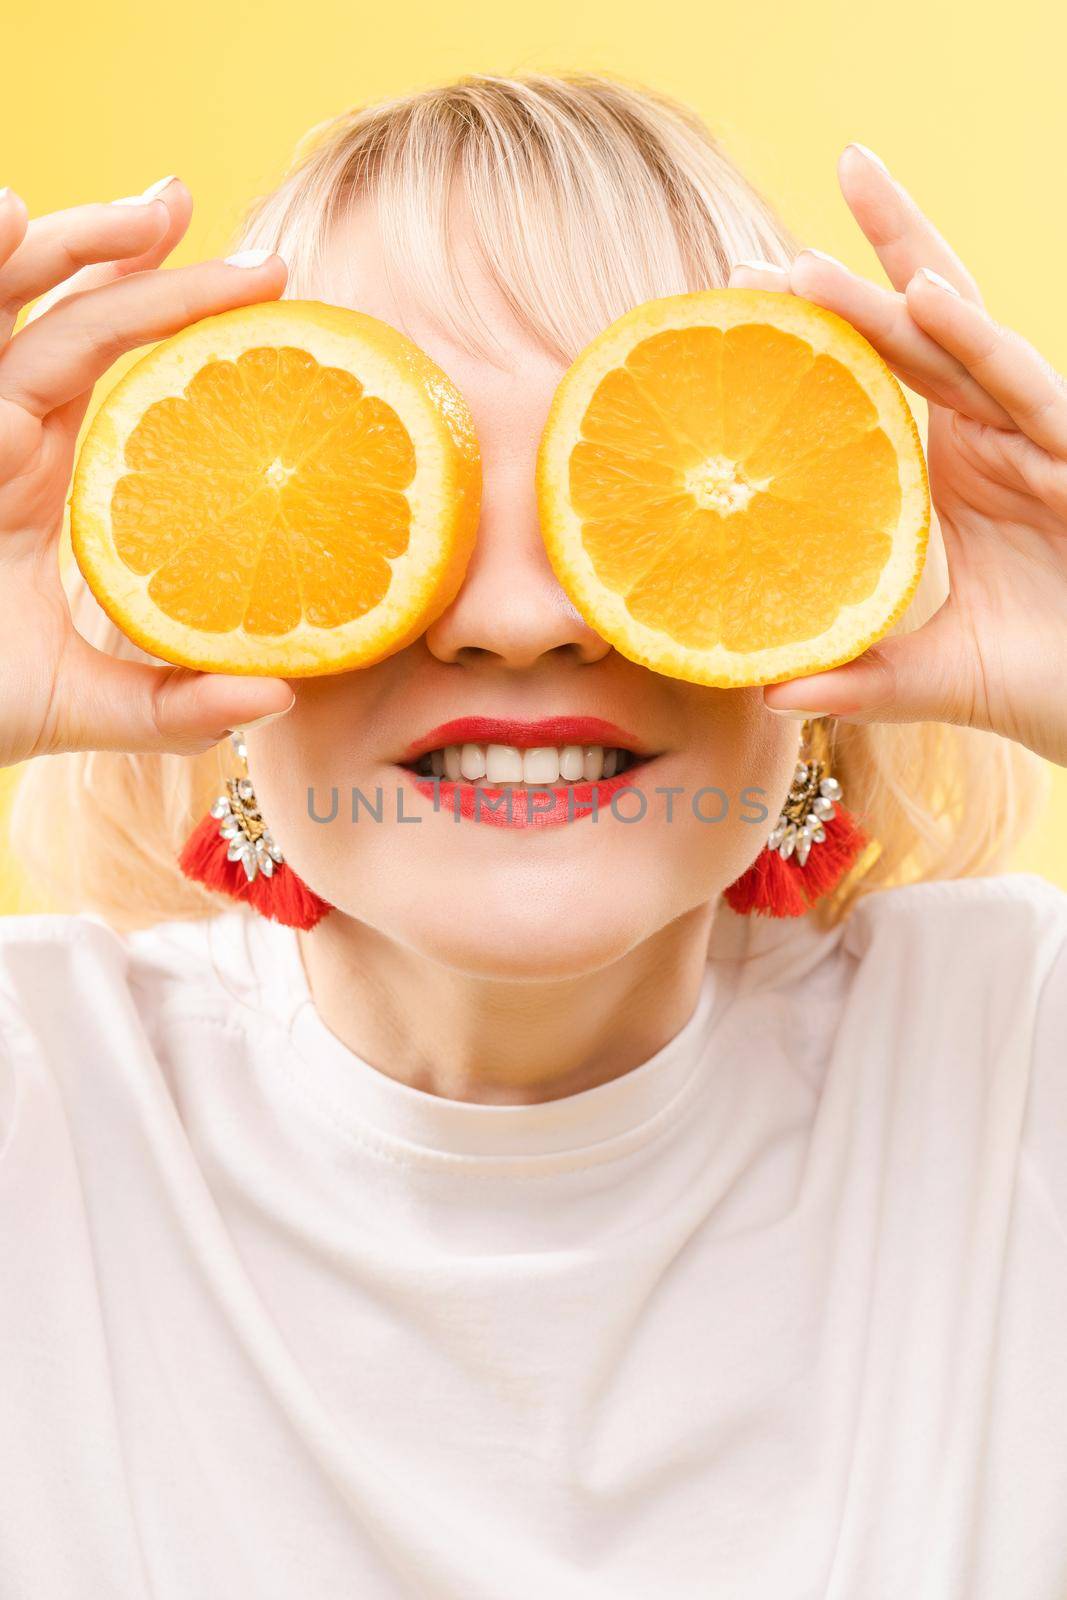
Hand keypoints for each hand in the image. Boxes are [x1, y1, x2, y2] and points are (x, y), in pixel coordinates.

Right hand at [0, 179, 294, 770]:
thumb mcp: (88, 707)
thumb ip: (173, 705)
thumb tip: (277, 700)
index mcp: (39, 474)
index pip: (104, 361)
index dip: (166, 306)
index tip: (259, 277)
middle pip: (53, 313)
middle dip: (110, 248)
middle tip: (186, 202)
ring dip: (41, 249)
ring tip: (114, 207)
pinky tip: (7, 221)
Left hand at [730, 144, 1066, 767]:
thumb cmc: (1044, 679)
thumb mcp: (931, 677)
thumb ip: (858, 676)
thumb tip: (767, 692)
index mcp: (953, 463)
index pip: (886, 365)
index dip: (830, 319)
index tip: (748, 283)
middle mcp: (994, 434)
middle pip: (927, 321)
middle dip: (865, 261)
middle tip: (780, 225)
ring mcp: (1038, 438)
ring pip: (963, 342)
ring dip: (889, 293)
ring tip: (806, 264)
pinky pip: (1026, 388)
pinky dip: (978, 343)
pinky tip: (925, 297)